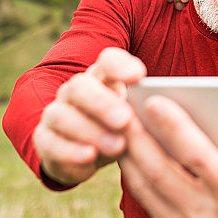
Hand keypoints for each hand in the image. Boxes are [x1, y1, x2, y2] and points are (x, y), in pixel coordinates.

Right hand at [33, 47, 145, 185]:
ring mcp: (56, 113)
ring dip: (89, 130)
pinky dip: (70, 150)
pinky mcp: (44, 139)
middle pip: (81, 86)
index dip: (120, 65)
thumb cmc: (121, 129)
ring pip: (63, 114)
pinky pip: (50, 142)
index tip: (139, 77)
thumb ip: (148, 111)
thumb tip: (173, 112)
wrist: (88, 154)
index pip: (107, 60)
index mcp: (102, 78)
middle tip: (125, 119)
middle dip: (102, 102)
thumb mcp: (137, 119)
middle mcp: (75, 91)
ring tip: (116, 145)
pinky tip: (89, 156)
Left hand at [119, 94, 217, 217]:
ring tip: (117, 117)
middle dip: (138, 134)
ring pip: (144, 182)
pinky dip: (130, 169)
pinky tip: (125, 146)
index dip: (176, 129)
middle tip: (122, 102)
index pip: (198, 158)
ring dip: (128, 150)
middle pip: (160, 167)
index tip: (157, 102)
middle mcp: (204, 213)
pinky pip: (142, 196)